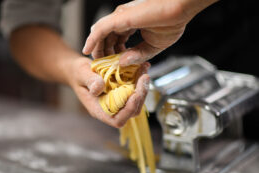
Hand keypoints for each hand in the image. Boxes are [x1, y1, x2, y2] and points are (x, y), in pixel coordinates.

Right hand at [68, 57, 149, 127]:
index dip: (128, 111)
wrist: (78, 70)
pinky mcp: (123, 91)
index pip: (118, 120)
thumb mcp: (81, 73)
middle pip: (132, 111)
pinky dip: (140, 79)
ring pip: (136, 100)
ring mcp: (118, 100)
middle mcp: (111, 108)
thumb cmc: (77, 74)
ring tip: (143, 70)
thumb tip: (100, 87)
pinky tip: (141, 67)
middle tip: (144, 77)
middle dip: (140, 96)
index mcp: (99, 109)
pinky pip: (135, 89)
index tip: (134, 95)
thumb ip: (90, 80)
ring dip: (142, 86)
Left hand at [82, 0, 217, 65]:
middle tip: (102, 66)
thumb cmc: (171, 23)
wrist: (180, 9)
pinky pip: (100, 30)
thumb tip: (122, 63)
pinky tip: (87, 51)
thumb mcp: (152, 46)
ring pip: (100, 35)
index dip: (113, 53)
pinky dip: (92, 41)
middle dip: (103, 53)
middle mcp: (123, 19)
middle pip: (106, 38)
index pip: (116, 40)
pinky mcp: (119, 18)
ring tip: (95, 63)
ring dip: (97, 49)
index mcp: (132, 23)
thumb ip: (137, 55)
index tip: (112, 65)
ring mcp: (120, 18)